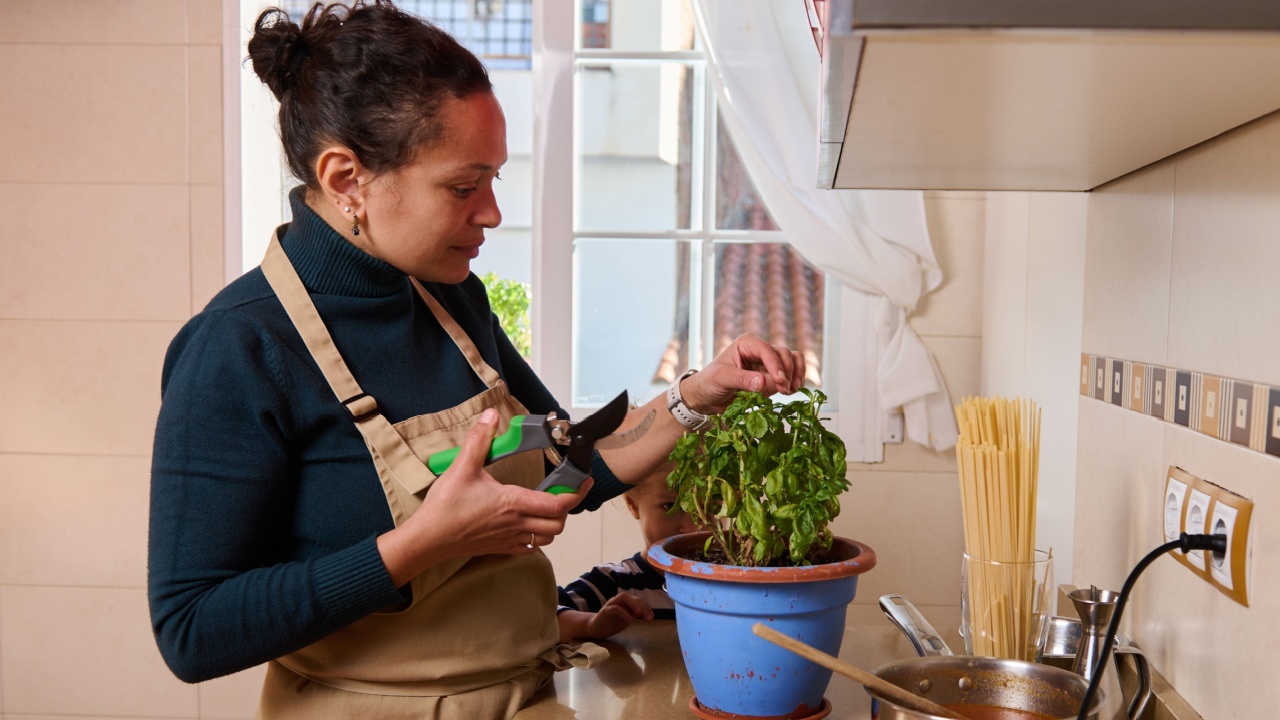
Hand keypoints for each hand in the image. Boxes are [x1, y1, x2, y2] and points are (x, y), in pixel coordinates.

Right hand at [377, 408, 592, 586]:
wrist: (427, 540)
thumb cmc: (444, 508)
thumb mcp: (461, 468)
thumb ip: (478, 440)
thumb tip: (490, 416)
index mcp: (513, 503)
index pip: (558, 504)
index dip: (577, 494)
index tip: (585, 482)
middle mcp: (516, 524)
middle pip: (558, 524)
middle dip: (565, 510)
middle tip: (562, 493)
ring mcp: (508, 539)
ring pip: (545, 538)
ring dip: (552, 525)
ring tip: (546, 508)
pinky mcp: (499, 548)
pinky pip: (528, 548)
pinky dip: (536, 538)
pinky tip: (528, 527)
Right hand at [558, 594, 653, 641]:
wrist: (596, 628)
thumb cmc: (612, 623)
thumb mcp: (627, 618)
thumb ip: (634, 614)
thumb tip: (645, 612)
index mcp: (625, 602)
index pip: (638, 600)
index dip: (646, 607)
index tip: (651, 617)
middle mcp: (618, 600)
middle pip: (632, 597)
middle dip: (642, 606)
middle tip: (648, 617)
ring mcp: (611, 604)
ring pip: (623, 597)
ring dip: (633, 603)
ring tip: (639, 613)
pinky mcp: (606, 611)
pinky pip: (615, 608)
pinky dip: (624, 613)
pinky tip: (630, 620)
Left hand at [683, 332, 806, 413]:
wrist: (707, 397)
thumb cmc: (710, 382)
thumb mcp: (722, 379)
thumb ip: (743, 380)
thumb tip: (763, 382)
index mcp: (747, 343)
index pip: (767, 350)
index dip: (776, 365)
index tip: (780, 381)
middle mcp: (759, 350)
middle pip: (783, 354)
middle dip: (786, 371)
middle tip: (784, 389)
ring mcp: (767, 364)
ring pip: (791, 361)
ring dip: (795, 374)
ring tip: (790, 390)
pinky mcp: (771, 377)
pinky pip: (791, 373)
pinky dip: (795, 379)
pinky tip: (792, 391)